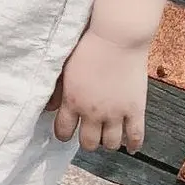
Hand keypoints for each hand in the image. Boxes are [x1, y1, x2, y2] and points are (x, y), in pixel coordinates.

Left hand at [48, 27, 148, 152]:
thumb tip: (49, 109)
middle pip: (88, 143)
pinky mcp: (135, 109)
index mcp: (72, 101)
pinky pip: (135, 136)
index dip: (63, 134)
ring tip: (107, 134)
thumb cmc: (88, 47)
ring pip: (110, 143)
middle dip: (87, 140)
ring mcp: (115, 113)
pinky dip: (133, 145)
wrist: (117, 37)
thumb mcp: (65, 68)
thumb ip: (56, 91)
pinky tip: (130, 147)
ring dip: (108, 142)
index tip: (66, 132)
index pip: (63, 131)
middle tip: (89, 132)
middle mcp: (92, 112)